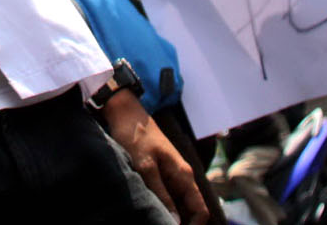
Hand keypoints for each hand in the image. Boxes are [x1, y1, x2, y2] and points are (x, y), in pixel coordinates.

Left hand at [102, 89, 209, 223]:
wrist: (126, 114)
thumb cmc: (135, 137)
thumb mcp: (146, 167)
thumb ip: (161, 194)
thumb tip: (176, 221)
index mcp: (184, 175)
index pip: (200, 210)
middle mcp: (182, 177)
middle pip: (189, 210)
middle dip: (179, 222)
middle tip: (158, 224)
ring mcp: (171, 175)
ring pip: (177, 204)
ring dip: (169, 214)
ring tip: (151, 218)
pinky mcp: (160, 173)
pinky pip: (166, 195)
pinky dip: (160, 204)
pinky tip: (147, 208)